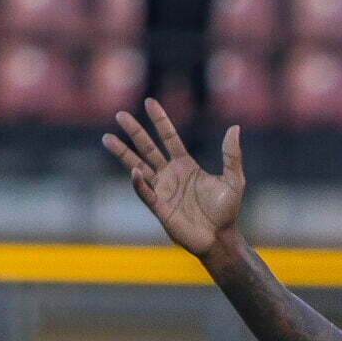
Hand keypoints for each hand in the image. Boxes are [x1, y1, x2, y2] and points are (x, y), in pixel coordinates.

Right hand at [104, 100, 242, 257]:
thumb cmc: (226, 211)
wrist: (220, 238)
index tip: (150, 102)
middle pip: (148, 148)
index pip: (169, 138)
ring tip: (106, 138)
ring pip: (138, 167)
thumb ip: (232, 155)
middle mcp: (170, 175)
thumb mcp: (234, 180)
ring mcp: (162, 190)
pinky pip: (146, 192)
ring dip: (123, 153)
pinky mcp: (159, 207)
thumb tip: (235, 128)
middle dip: (135, 132)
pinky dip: (139, 183)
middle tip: (120, 114)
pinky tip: (134, 171)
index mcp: (186, 165)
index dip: (160, 121)